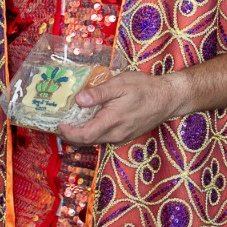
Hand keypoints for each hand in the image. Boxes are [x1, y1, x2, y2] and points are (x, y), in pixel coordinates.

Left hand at [56, 70, 185, 147]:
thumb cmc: (144, 88)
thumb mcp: (120, 84)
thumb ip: (98, 93)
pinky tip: (89, 120)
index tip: (58, 124)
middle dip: (71, 135)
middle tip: (59, 123)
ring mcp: (122, 137)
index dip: (68, 133)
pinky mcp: (126, 135)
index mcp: (112, 121)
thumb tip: (78, 100)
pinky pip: (105, 137)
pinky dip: (93, 132)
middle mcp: (116, 134)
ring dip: (82, 134)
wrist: (168, 98)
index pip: (85, 136)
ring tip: (71, 121)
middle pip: (87, 141)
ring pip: (96, 140)